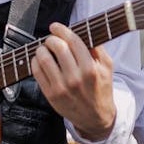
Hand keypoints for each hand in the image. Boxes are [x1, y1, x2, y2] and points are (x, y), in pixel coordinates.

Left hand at [32, 22, 115, 140]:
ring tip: (45, 49)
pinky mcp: (51, 95)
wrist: (95, 117)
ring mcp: (61, 87)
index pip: (73, 42)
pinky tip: (40, 60)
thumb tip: (83, 31)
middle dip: (51, 38)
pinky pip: (37, 72)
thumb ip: (97, 49)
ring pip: (44, 58)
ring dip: (42, 49)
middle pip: (57, 47)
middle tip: (51, 39)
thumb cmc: (101, 89)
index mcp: (90, 69)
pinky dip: (36, 62)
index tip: (55, 26)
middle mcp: (75, 78)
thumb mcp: (107, 67)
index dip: (62, 30)